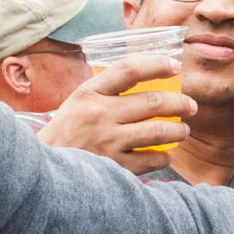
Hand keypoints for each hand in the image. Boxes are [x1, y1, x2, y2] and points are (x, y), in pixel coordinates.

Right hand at [36, 56, 197, 174]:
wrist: (43, 170)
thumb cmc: (65, 134)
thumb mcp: (77, 103)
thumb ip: (106, 92)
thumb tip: (149, 81)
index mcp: (89, 93)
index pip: (129, 69)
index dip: (157, 63)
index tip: (175, 65)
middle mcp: (99, 115)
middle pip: (153, 101)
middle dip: (180, 102)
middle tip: (190, 106)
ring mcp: (107, 142)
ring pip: (158, 131)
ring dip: (178, 130)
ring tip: (183, 130)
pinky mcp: (114, 167)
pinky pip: (151, 159)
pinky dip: (164, 156)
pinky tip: (166, 154)